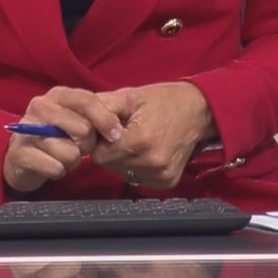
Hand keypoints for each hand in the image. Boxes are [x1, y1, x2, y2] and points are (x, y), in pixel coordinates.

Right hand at [2, 86, 124, 194]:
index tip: (115, 134)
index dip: (105, 119)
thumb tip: (116, 130)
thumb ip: (95, 117)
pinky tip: (52, 165)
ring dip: (73, 161)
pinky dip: (59, 171)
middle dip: (88, 144)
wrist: (22, 156)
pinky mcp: (19, 153)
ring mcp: (27, 129)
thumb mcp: (76, 119)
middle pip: (83, 129)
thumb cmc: (58, 135)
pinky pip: (56, 168)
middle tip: (79, 146)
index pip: (87, 100)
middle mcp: (40, 107)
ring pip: (70, 153)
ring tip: (63, 156)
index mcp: (58, 95)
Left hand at [92, 82, 213, 189]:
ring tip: (136, 140)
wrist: (198, 110)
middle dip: (110, 150)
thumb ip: (101, 108)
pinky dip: (137, 166)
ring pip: (122, 173)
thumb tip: (79, 122)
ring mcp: (162, 174)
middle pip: (110, 165)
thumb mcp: (129, 95)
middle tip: (124, 133)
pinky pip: (138, 179)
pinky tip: (146, 151)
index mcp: (141, 139)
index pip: (99, 155)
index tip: (107, 131)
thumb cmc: (164, 100)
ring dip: (123, 159)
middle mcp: (152, 161)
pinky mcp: (167, 181)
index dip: (99, 142)